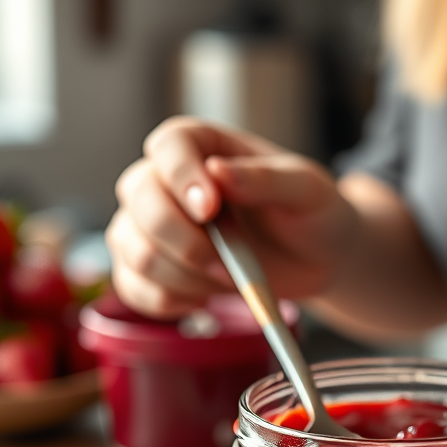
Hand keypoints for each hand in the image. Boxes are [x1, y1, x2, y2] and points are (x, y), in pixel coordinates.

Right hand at [106, 118, 359, 317]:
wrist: (314, 259)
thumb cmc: (310, 214)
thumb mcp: (306, 190)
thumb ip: (266, 179)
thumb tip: (218, 172)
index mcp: (201, 145)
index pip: (168, 145)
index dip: (181, 177)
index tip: (210, 209)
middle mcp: (165, 180)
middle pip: (138, 196)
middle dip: (182, 239)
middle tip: (229, 263)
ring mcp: (149, 226)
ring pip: (132, 247)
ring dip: (180, 275)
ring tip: (227, 279)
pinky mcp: (147, 269)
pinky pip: (133, 287)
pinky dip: (168, 301)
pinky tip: (204, 298)